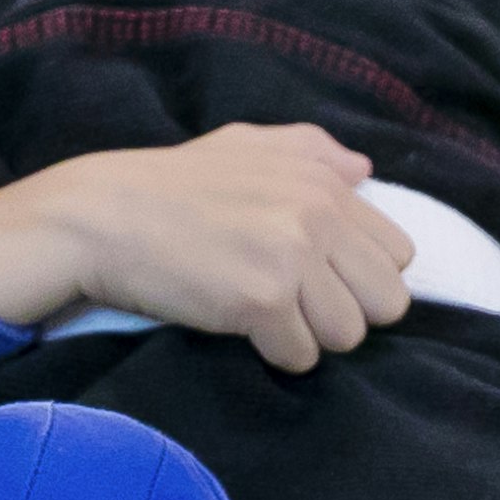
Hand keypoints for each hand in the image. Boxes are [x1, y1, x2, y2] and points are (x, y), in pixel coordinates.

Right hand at [0, 124, 419, 372]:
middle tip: (294, 305)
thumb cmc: (169, 184)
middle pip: (388, 303)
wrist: (100, 218)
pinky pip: (301, 356)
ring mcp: (293, 258)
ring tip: (263, 316)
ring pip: (349, 336)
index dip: (360, 276)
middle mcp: (318, 214)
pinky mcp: (263, 301)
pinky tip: (239, 328)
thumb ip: (311, 150)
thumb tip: (364, 167)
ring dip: (309, 336)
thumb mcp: (242, 144)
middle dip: (346, 312)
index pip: (399, 254)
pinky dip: (273, 354)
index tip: (315, 277)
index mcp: (323, 180)